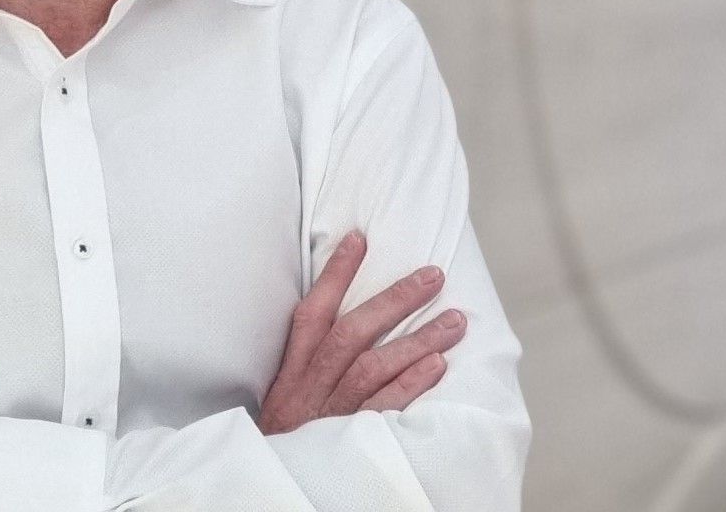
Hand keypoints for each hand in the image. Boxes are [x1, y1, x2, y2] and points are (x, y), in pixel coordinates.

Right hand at [257, 230, 466, 435]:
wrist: (270, 489)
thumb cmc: (287, 440)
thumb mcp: (288, 396)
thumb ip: (314, 362)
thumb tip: (353, 319)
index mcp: (293, 372)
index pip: (312, 313)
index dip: (335, 275)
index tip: (359, 239)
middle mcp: (310, 388)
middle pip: (352, 333)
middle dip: (394, 300)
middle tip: (433, 275)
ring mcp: (331, 415)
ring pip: (373, 366)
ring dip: (417, 339)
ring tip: (455, 319)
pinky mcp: (349, 443)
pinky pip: (384, 409)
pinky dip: (411, 385)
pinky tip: (438, 365)